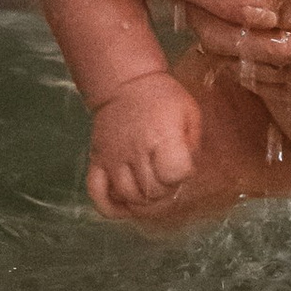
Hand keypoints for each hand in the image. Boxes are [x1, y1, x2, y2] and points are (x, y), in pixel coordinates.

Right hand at [86, 72, 205, 214]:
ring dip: (144, 201)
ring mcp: (113, 158)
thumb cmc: (162, 98)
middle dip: (166, 191)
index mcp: (162, 137)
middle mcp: (136, 151)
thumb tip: (187, 174)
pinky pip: (97, 194)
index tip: (182, 166)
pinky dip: (111, 207)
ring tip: (150, 188)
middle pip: (153, 191)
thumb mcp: (189, 113)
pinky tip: (124, 204)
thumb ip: (193, 146)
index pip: (174, 174)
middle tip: (167, 177)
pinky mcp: (97, 161)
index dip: (182, 175)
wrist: (125, 83)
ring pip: (128, 197)